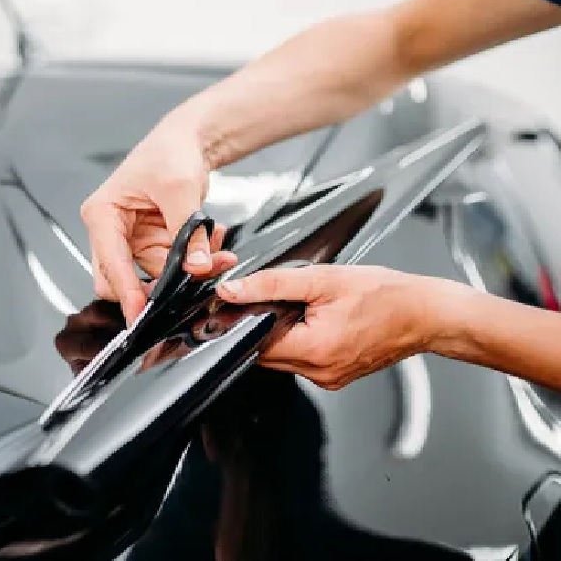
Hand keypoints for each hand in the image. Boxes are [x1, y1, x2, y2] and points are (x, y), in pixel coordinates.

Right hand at [81, 109, 236, 323]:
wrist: (187, 142)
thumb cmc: (169, 152)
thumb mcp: (180, 189)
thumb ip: (188, 232)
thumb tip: (196, 267)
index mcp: (102, 213)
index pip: (109, 262)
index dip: (126, 291)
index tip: (140, 313)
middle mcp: (110, 231)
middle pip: (121, 279)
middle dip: (158, 286)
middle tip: (189, 285)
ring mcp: (131, 241)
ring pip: (153, 277)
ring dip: (186, 270)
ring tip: (216, 250)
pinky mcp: (151, 244)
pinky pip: (169, 267)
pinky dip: (192, 260)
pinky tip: (210, 241)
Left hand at [216, 265, 454, 389]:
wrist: (425, 313)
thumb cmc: (385, 295)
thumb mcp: (322, 279)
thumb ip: (272, 284)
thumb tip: (234, 290)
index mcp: (315, 350)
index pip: (254, 344)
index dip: (245, 323)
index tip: (247, 305)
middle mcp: (320, 372)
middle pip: (265, 354)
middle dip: (265, 327)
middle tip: (283, 302)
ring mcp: (329, 379)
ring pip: (282, 360)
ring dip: (283, 336)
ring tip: (306, 311)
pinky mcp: (335, 378)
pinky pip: (302, 363)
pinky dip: (300, 343)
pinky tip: (317, 323)